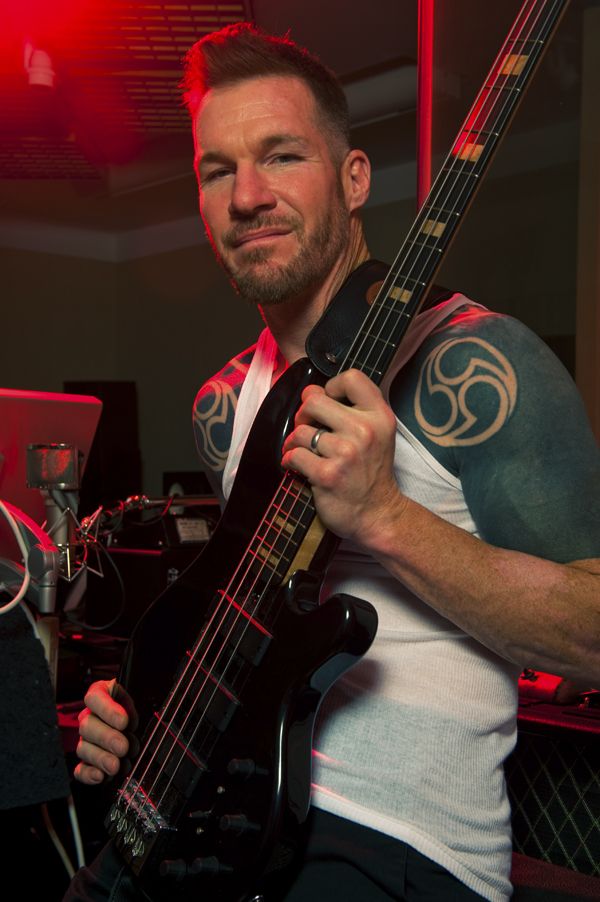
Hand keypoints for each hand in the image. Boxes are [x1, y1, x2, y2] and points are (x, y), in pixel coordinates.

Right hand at [74, 678, 137, 784]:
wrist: (132, 726)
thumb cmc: (131, 711)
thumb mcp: (134, 702)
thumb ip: (130, 711)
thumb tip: (128, 725)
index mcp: (99, 695)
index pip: (94, 697)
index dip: (107, 709)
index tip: (123, 721)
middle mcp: (88, 717)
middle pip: (87, 725)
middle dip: (107, 738)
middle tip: (122, 747)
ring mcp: (85, 739)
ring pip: (84, 748)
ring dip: (101, 758)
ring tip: (117, 765)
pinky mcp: (86, 760)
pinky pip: (80, 768)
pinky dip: (89, 774)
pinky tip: (100, 776)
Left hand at [281, 369, 405, 543]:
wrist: (378, 514)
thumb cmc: (371, 472)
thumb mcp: (378, 433)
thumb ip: (355, 409)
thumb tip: (313, 392)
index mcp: (380, 416)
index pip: (351, 378)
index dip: (331, 386)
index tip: (329, 402)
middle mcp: (365, 431)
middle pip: (314, 400)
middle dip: (304, 414)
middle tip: (308, 427)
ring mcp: (346, 453)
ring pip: (300, 430)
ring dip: (295, 441)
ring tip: (304, 451)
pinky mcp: (328, 475)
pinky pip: (294, 454)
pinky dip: (290, 460)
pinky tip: (298, 465)